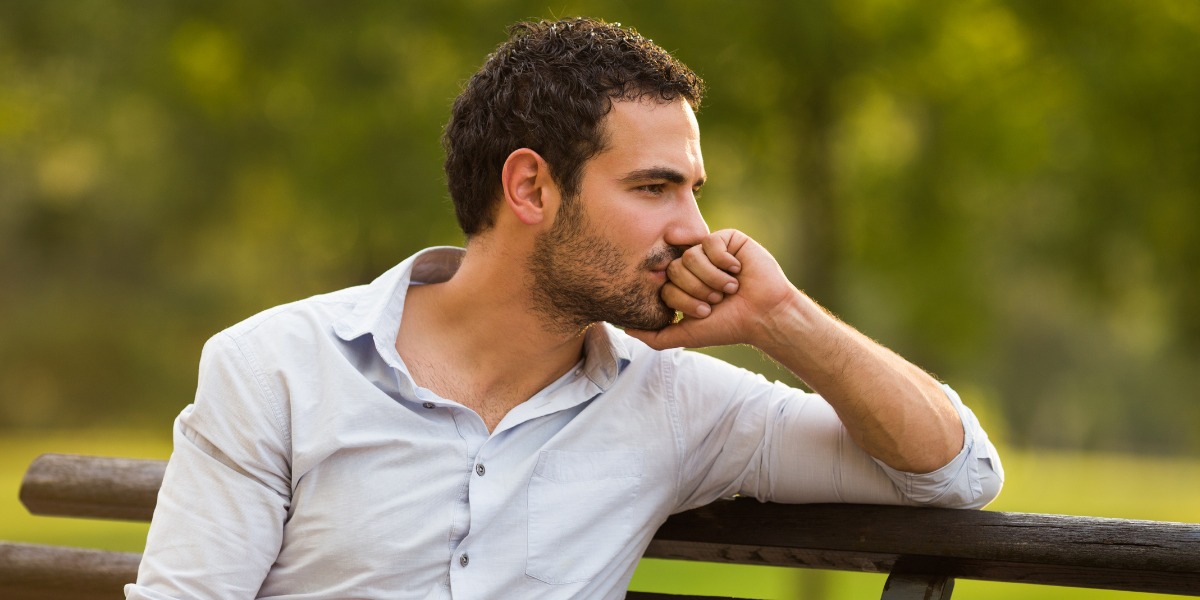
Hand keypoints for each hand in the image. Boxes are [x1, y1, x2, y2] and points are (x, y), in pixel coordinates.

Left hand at [626, 229, 795, 349]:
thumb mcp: (687, 335)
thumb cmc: (728, 325)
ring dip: (713, 278)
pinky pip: (709, 242)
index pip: (665, 285)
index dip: (684, 301)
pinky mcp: (726, 239)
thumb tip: (625, 329)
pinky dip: (723, 262)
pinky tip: (737, 270)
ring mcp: (709, 251)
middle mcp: (693, 267)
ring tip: (731, 288)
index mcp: (682, 285)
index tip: (706, 312)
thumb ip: (656, 336)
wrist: (763, 315)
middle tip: (718, 299)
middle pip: (674, 269)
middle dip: (698, 290)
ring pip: (691, 256)